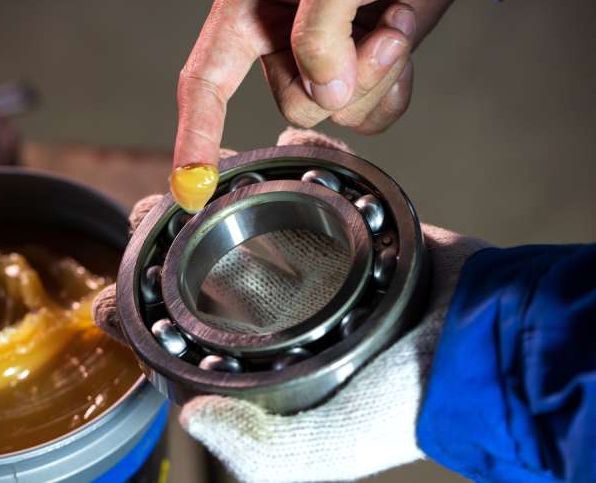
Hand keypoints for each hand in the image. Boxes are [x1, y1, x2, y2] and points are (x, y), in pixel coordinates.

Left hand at [97, 128, 488, 481]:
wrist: (485, 342)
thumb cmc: (408, 400)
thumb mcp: (328, 445)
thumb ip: (263, 446)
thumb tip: (195, 415)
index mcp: (257, 361)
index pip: (179, 341)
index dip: (135, 318)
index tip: (112, 295)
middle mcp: (275, 310)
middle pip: (198, 267)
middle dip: (163, 240)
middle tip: (149, 216)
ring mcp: (310, 264)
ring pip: (247, 216)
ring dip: (217, 190)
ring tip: (197, 177)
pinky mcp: (350, 228)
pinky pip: (316, 184)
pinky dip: (303, 160)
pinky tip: (286, 151)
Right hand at [173, 0, 462, 171]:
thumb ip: (320, 34)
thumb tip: (326, 95)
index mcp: (251, 2)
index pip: (208, 79)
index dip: (195, 134)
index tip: (189, 187)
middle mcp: (280, 35)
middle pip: (293, 104)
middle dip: (342, 80)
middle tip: (376, 31)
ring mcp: (322, 56)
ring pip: (334, 114)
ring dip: (376, 77)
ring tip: (392, 22)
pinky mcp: (359, 70)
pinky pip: (367, 116)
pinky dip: (392, 90)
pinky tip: (398, 41)